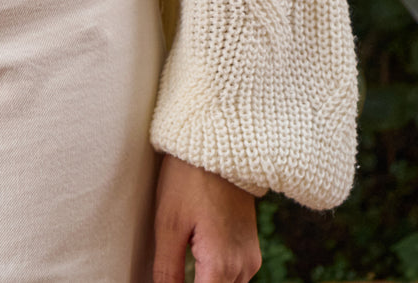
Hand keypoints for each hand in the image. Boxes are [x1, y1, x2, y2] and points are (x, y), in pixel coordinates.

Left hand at [152, 152, 261, 282]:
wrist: (219, 147)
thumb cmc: (188, 180)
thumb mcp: (168, 226)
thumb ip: (167, 270)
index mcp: (221, 264)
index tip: (166, 281)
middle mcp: (243, 267)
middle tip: (170, 274)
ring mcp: (250, 257)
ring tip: (181, 271)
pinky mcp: (251, 247)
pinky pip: (234, 276)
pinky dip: (215, 277)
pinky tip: (195, 267)